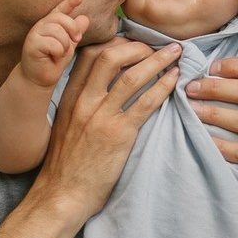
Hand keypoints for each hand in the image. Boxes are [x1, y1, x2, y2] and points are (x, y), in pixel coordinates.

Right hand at [20, 0, 87, 88]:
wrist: (40, 78)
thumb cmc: (53, 61)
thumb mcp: (69, 45)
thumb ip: (75, 32)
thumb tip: (84, 18)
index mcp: (50, 23)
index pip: (60, 10)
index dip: (69, 3)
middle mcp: (41, 25)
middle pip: (62, 19)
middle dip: (73, 30)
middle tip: (75, 41)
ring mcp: (35, 34)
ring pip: (58, 31)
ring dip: (64, 45)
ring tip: (59, 54)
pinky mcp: (32, 44)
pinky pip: (53, 43)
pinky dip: (58, 52)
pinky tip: (52, 57)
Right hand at [35, 35, 180, 223]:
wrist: (61, 195)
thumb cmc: (66, 165)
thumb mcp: (66, 125)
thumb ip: (81, 104)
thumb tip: (104, 90)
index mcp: (69, 97)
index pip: (90, 55)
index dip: (115, 42)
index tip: (134, 42)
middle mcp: (83, 102)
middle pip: (110, 56)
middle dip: (138, 46)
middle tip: (156, 46)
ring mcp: (100, 117)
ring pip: (131, 76)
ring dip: (157, 60)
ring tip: (175, 54)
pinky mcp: (118, 135)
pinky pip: (145, 103)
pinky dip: (163, 87)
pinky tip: (174, 79)